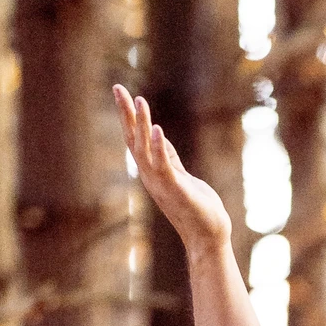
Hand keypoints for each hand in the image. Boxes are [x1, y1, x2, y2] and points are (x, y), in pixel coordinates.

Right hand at [112, 84, 232, 253]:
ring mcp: (161, 183)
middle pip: (133, 139)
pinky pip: (164, 164)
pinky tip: (156, 128)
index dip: (129, 116)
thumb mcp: (181, 176)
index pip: (135, 138)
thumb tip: (158, 136)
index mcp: (153, 171)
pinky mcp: (176, 189)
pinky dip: (159, 146)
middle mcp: (151, 176)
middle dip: (126, 113)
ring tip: (139, 100)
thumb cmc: (198, 208)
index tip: (123, 92)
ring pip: (144, 149)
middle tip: (117, 87)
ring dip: (141, 124)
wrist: (208, 237)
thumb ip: (169, 158)